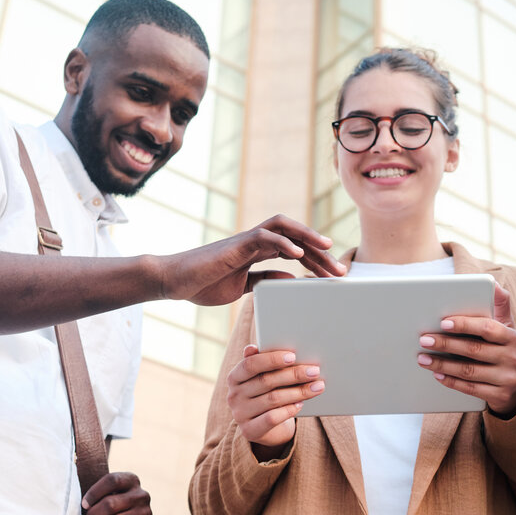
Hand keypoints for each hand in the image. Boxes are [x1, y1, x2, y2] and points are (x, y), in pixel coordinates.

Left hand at [82, 471, 152, 514]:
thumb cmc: (109, 510)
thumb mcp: (106, 496)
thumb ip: (97, 495)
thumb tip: (84, 504)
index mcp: (131, 481)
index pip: (112, 481)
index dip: (94, 493)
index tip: (84, 505)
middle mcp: (142, 495)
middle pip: (110, 504)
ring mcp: (146, 513)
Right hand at [160, 215, 346, 305]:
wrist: (174, 281)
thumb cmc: (204, 283)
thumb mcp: (243, 287)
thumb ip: (264, 280)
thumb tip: (289, 280)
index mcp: (258, 252)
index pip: (296, 250)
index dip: (317, 260)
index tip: (335, 275)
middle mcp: (255, 242)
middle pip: (296, 236)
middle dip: (321, 251)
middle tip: (341, 269)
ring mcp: (246, 241)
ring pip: (283, 227)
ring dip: (308, 236)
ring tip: (328, 248)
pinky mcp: (235, 245)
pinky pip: (263, 238)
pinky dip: (282, 243)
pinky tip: (298, 255)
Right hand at [227, 344, 323, 448]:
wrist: (264, 428)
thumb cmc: (265, 395)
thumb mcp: (262, 378)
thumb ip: (261, 362)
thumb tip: (253, 347)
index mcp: (234, 377)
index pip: (250, 364)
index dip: (271, 359)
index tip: (293, 356)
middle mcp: (233, 395)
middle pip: (266, 381)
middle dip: (294, 374)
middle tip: (314, 371)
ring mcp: (240, 414)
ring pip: (273, 399)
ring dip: (299, 392)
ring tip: (317, 386)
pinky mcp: (250, 430)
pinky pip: (272, 418)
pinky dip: (289, 410)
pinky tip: (302, 404)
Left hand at [416, 284, 515, 415]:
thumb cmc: (501, 350)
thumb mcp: (505, 328)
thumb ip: (499, 306)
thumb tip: (492, 284)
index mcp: (511, 336)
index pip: (486, 327)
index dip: (464, 324)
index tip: (442, 322)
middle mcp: (513, 357)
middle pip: (474, 349)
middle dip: (446, 344)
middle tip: (424, 340)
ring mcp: (507, 378)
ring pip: (469, 371)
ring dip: (442, 364)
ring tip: (423, 358)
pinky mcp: (500, 396)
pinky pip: (471, 389)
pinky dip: (451, 381)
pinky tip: (436, 375)